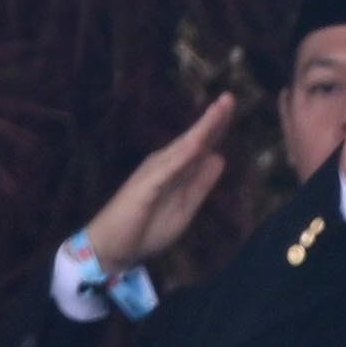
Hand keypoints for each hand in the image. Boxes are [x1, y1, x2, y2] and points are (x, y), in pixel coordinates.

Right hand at [79, 94, 239, 275]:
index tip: (231, 107)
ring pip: (182, 148)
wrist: (114, 248)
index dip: (217, 128)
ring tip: (218, 110)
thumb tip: (219, 157)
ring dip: (201, 129)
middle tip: (229, 98)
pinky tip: (197, 144)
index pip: (199, 146)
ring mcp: (153, 173)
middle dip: (212, 119)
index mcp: (175, 170)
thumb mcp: (185, 206)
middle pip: (192, 139)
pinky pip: (167, 169)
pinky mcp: (144, 187)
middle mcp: (163, 165)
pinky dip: (183, 155)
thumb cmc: (146, 228)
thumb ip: (201, 184)